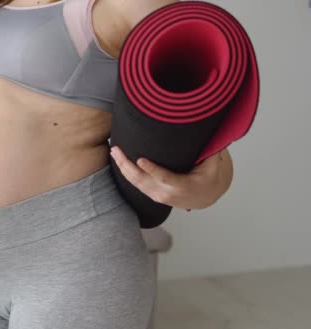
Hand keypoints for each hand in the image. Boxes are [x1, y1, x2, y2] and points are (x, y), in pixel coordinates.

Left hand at [110, 145, 232, 209]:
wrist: (205, 197)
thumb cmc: (209, 178)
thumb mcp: (213, 165)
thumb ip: (210, 150)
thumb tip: (211, 131)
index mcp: (182, 186)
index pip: (163, 177)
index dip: (151, 169)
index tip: (140, 159)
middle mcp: (166, 193)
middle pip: (142, 180)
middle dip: (127, 165)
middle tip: (117, 150)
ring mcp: (157, 196)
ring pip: (135, 183)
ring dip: (122, 167)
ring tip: (114, 151)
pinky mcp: (152, 195)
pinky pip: (135, 185)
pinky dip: (126, 173)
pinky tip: (119, 161)